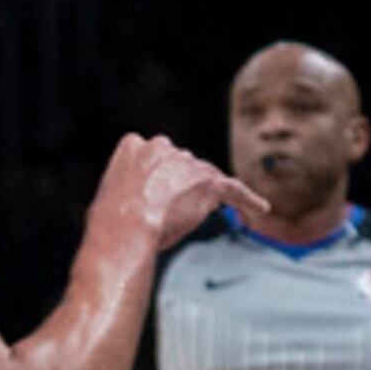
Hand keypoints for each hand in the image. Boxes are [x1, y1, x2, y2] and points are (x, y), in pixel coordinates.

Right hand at [90, 133, 268, 252]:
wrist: (125, 224)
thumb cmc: (110, 221)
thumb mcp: (111, 199)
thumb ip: (129, 194)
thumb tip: (136, 212)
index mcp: (133, 145)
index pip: (153, 157)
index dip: (158, 177)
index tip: (159, 192)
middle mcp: (162, 146)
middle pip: (182, 165)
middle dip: (182, 185)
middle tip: (177, 212)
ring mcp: (186, 163)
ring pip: (206, 177)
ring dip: (211, 196)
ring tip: (219, 212)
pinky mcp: (208, 182)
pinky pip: (233, 189)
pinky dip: (248, 201)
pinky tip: (260, 209)